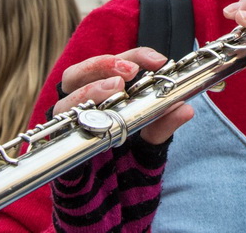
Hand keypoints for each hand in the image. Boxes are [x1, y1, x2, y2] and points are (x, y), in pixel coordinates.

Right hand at [56, 47, 193, 144]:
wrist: (112, 190)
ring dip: (90, 89)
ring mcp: (67, 123)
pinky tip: (97, 120)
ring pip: (64, 99)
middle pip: (77, 73)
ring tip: (116, 88)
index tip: (158, 61)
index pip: (114, 63)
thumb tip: (185, 109)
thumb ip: (165, 122)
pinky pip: (60, 131)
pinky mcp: (62, 145)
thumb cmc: (127, 153)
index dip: (135, 56)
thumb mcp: (151, 136)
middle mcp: (80, 103)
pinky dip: (76, 121)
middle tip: (129, 71)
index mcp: (102, 90)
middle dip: (103, 65)